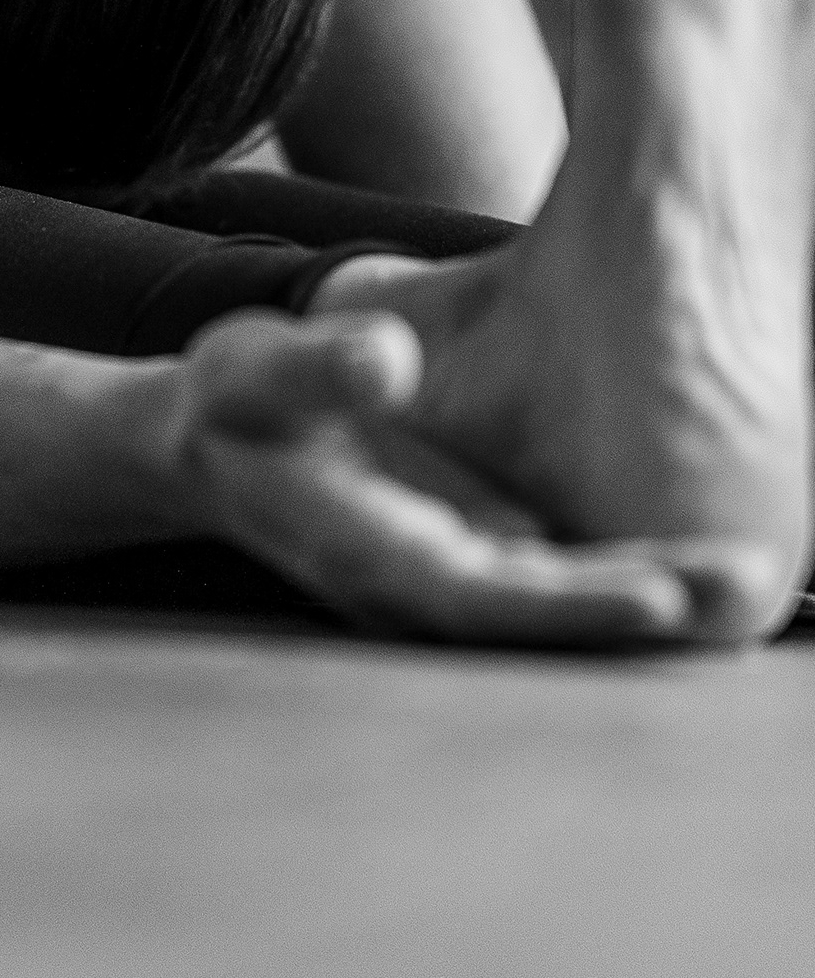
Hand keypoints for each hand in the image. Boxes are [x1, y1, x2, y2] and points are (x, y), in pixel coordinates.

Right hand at [170, 309, 779, 647]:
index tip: (658, 596)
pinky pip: (568, 576)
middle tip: (747, 585)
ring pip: (568, 605)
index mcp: (369, 553)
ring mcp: (459, 577)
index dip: (571, 604)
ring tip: (756, 580)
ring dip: (660, 599)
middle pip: (545, 616)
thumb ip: (318, 366)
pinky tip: (708, 560)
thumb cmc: (237, 402)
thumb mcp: (252, 369)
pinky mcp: (485, 554)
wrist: (220, 444)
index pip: (481, 594)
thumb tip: (390, 361)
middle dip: (646, 606)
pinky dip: (637, 574)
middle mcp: (424, 585)